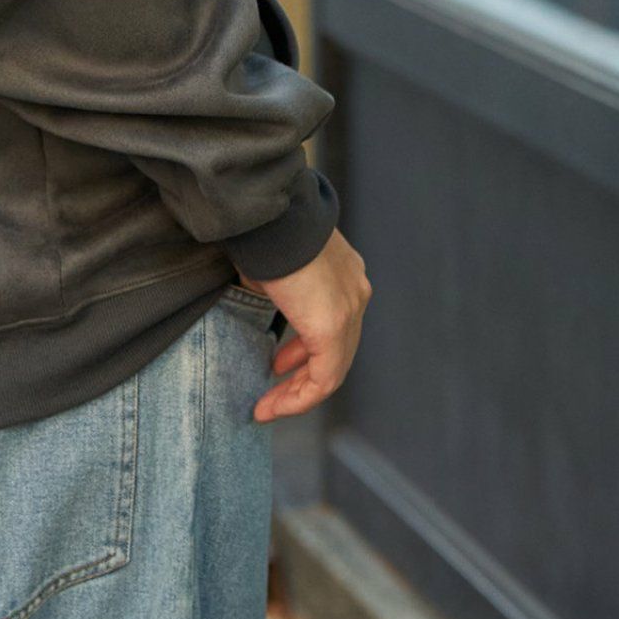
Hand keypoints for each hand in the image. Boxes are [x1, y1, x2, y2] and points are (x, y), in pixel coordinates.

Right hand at [233, 228, 370, 422]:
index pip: (334, 324)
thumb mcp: (275, 264)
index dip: (305, 348)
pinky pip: (323, 378)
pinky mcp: (332, 328)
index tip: (278, 362)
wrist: (272, 212)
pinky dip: (299, 397)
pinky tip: (273, 406)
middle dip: (302, 372)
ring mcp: (349, 311)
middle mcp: (355, 293)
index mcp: (345, 273)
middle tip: (274, 383)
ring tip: (271, 404)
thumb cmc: (265, 229)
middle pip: (337, 349)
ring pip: (331, 368)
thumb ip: (278, 289)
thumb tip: (262, 305)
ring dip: (299, 390)